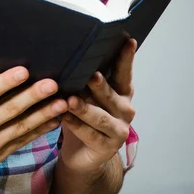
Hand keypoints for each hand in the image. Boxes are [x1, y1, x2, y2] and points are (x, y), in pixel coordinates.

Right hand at [0, 66, 67, 182]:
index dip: (5, 82)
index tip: (23, 71)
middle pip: (9, 110)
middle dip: (33, 96)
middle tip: (52, 84)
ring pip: (20, 127)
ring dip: (43, 114)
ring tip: (61, 102)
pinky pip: (21, 141)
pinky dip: (38, 130)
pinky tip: (53, 119)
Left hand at [59, 38, 136, 175]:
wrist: (81, 153)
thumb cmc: (83, 115)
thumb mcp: (86, 94)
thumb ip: (85, 78)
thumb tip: (71, 52)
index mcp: (122, 92)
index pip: (124, 72)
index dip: (126, 58)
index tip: (128, 41)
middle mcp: (125, 109)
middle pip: (111, 94)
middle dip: (100, 85)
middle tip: (92, 75)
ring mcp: (119, 130)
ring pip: (100, 117)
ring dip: (85, 108)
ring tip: (70, 100)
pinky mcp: (107, 147)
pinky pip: (90, 135)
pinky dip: (76, 125)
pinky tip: (64, 118)